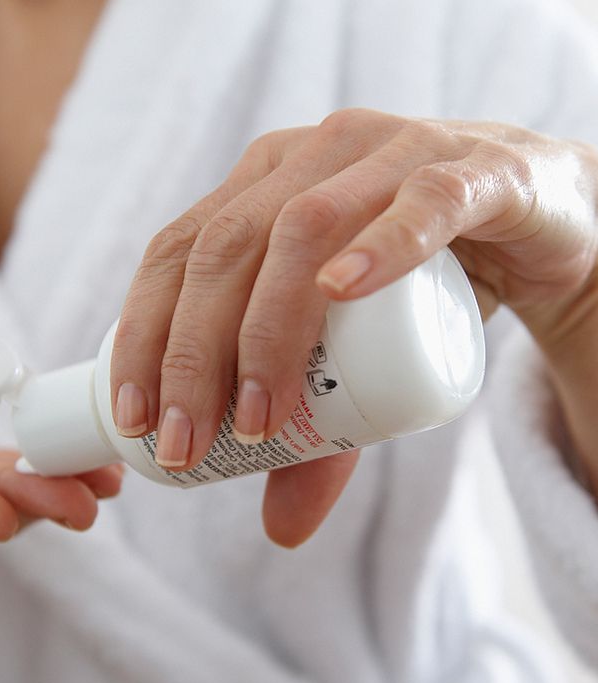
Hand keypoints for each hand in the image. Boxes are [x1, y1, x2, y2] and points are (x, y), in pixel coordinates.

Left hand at [110, 109, 597, 544]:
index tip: (133, 418)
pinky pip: (424, 199)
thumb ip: (320, 433)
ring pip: (303, 230)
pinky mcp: (474, 170)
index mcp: (260, 186)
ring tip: (260, 418)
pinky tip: (342, 291)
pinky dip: (381, 245)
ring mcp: (390, 152)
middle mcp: (311, 157)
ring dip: (268, 330)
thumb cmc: (424, 290)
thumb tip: (278, 530)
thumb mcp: (356, 364)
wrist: (548, 230)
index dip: (143, 332)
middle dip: (192, 354)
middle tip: (187, 443)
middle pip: (225, 247)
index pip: (177, 252)